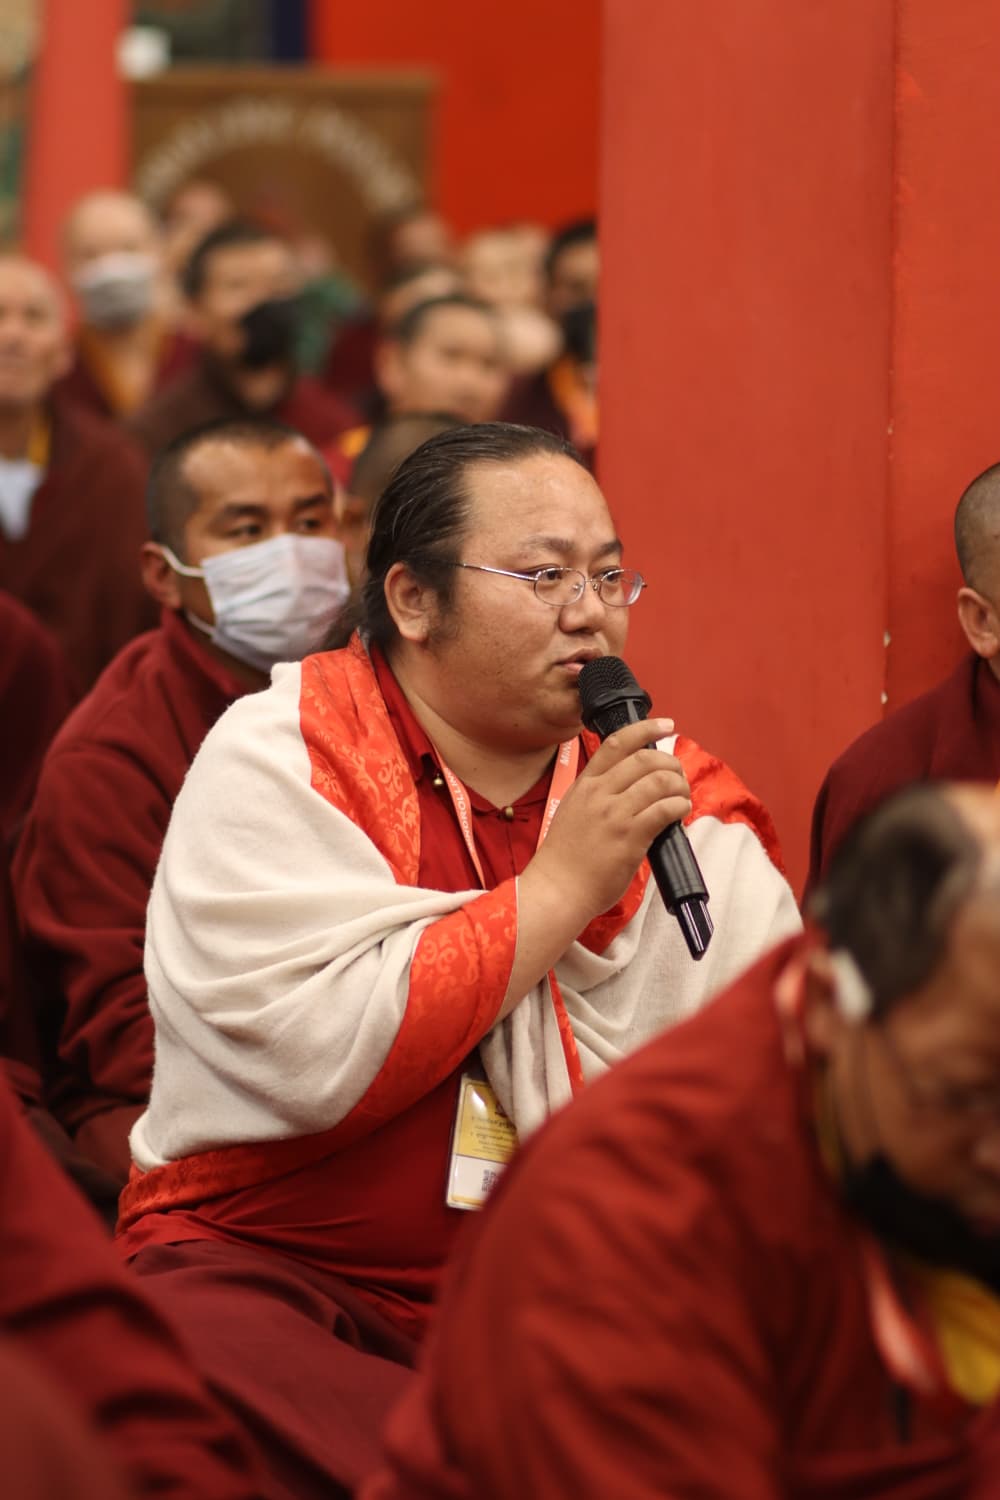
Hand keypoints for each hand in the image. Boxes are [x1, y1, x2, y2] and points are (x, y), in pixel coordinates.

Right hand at [529, 717, 689, 924]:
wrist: (557, 889)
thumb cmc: (565, 858)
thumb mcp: (573, 812)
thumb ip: (598, 795)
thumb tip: (634, 786)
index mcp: (584, 785)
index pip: (617, 743)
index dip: (645, 728)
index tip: (665, 725)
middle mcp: (599, 794)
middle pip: (645, 759)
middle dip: (671, 763)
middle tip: (678, 776)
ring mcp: (615, 814)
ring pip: (660, 781)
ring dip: (679, 785)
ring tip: (682, 796)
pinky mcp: (630, 837)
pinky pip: (665, 809)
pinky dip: (680, 805)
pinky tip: (681, 811)